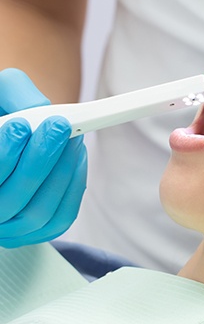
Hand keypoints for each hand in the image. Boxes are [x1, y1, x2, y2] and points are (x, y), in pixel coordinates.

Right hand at [0, 68, 86, 246]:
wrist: (14, 129)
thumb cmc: (4, 111)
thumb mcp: (2, 92)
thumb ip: (14, 95)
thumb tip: (38, 111)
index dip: (2, 154)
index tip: (21, 126)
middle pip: (9, 199)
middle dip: (38, 160)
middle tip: (58, 127)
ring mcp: (7, 227)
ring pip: (37, 212)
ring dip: (60, 172)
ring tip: (72, 137)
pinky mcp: (34, 231)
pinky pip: (60, 219)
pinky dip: (73, 187)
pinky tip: (76, 157)